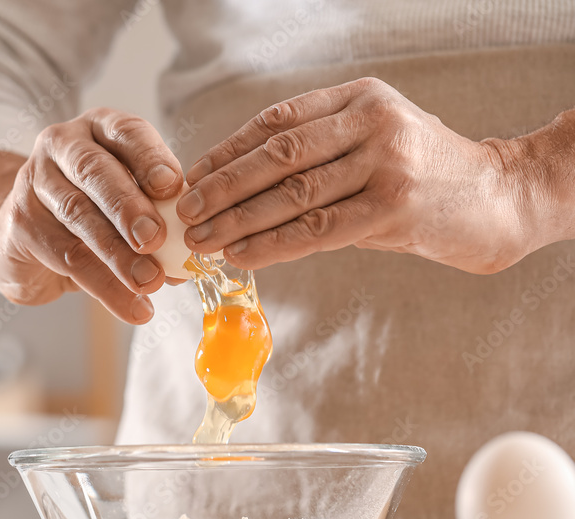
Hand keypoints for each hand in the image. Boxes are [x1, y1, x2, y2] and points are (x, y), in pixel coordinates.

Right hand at [0, 108, 183, 323]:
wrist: (22, 235)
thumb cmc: (88, 211)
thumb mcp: (126, 203)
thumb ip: (157, 220)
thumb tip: (190, 262)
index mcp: (100, 130)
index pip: (127, 133)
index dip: (150, 158)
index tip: (172, 187)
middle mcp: (63, 145)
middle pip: (95, 172)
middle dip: (128, 206)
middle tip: (155, 239)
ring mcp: (35, 180)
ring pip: (78, 216)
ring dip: (117, 254)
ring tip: (149, 282)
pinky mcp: (21, 222)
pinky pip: (65, 255)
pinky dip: (103, 285)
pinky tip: (130, 305)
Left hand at [176, 77, 542, 273]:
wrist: (498, 198)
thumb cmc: (421, 176)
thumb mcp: (371, 143)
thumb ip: (317, 155)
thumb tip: (238, 190)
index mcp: (358, 98)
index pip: (276, 121)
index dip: (227, 151)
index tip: (192, 177)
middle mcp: (371, 121)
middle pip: (278, 155)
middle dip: (224, 186)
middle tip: (186, 211)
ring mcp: (386, 162)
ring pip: (293, 194)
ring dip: (239, 220)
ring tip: (203, 239)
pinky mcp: (395, 207)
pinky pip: (319, 229)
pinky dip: (274, 244)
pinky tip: (243, 254)